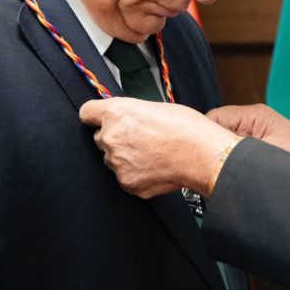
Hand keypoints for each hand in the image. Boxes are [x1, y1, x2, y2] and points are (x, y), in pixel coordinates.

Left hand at [79, 98, 236, 197]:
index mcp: (116, 113)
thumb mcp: (154, 107)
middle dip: (115, 138)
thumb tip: (126, 120)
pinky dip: (136, 174)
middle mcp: (111, 137)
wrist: (202, 154)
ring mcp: (117, 162)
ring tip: (152, 154)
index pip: (87, 113)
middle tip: (140, 139)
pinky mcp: (126, 182)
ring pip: (113, 159)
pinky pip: (125, 177)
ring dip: (126, 157)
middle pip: (100, 138)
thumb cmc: (186, 128)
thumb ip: (132, 113)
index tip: (99, 119)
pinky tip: (155, 167)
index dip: (95, 116)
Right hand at [208, 104, 289, 179]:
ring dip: (220, 159)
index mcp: (252, 115)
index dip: (200, 138)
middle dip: (208, 150)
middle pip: (214, 131)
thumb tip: (206, 159)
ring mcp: (255, 134)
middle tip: (206, 170)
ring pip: (223, 143)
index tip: (194, 158)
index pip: (211, 119)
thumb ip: (236, 155)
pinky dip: (231, 165)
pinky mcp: (259, 147)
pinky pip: (235, 153)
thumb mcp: (266, 157)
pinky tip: (233, 178)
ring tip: (222, 174)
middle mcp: (252, 121)